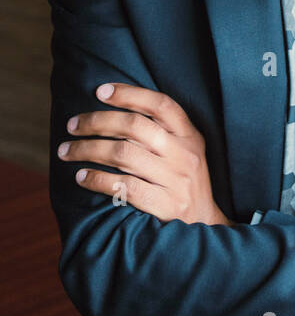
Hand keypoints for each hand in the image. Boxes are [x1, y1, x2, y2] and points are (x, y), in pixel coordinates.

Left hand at [57, 82, 230, 226]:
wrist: (205, 224)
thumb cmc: (183, 181)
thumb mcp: (185, 151)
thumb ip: (160, 132)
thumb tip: (111, 111)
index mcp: (190, 136)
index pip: (161, 105)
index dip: (129, 94)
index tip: (100, 92)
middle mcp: (185, 155)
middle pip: (134, 126)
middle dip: (96, 122)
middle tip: (72, 125)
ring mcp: (176, 181)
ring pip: (123, 154)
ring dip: (87, 150)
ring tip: (67, 152)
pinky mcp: (165, 206)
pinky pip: (123, 187)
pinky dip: (97, 179)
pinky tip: (81, 177)